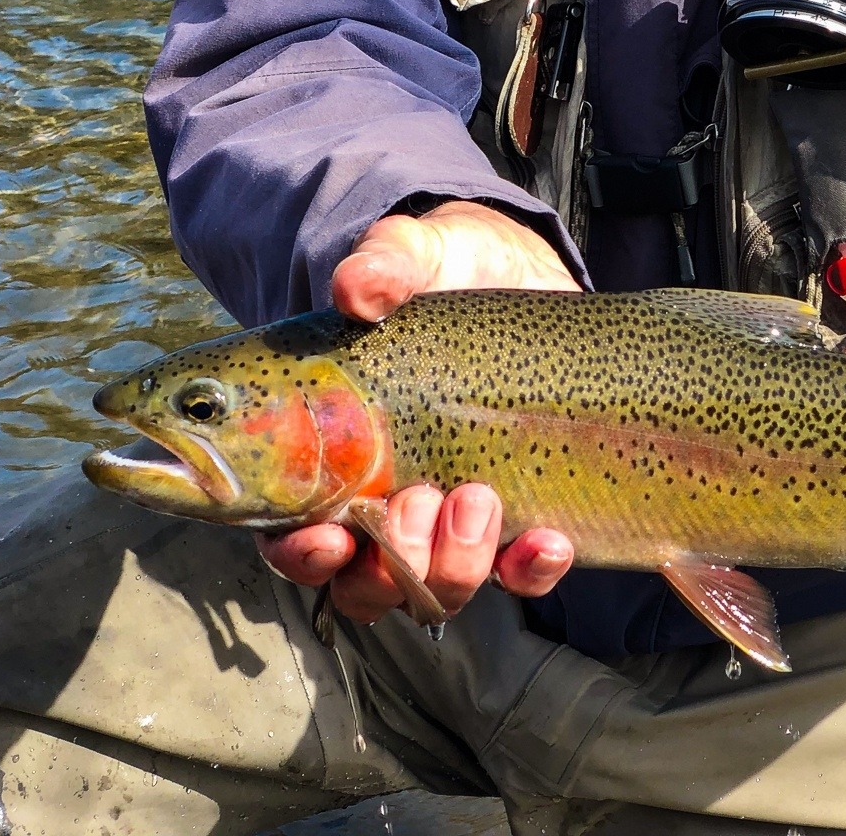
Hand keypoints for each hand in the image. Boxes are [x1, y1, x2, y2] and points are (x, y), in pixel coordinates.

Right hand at [260, 201, 579, 621]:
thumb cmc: (443, 268)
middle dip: (389, 564)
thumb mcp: (413, 255)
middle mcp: (389, 503)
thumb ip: (382, 264)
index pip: (296, 536)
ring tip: (476, 498)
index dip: (303, 554)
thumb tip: (354, 288)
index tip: (327, 537)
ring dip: (453, 565)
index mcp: (335, 456)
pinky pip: (521, 573)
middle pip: (367, 585)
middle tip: (415, 501)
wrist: (522, 271)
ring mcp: (456, 515)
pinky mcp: (521, 511)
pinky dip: (530, 570)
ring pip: (438, 591)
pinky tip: (548, 542)